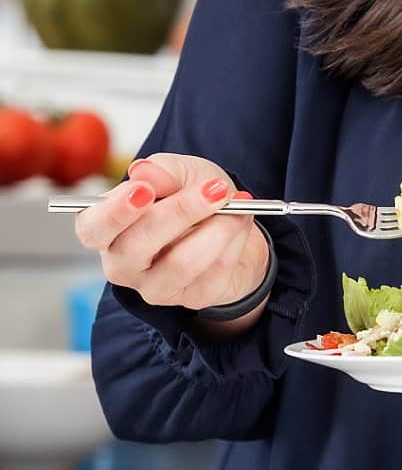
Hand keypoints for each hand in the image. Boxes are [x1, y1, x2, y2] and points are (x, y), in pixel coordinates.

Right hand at [74, 153, 270, 319]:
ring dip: (218, 227)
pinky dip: (234, 240)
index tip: (143, 190)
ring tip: (237, 204)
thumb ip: (163, 171)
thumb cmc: (193, 197)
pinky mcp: (192, 299)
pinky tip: (241, 221)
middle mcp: (122, 264)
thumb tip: (142, 171)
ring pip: (180, 263)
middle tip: (214, 189)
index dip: (114, 212)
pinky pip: (214, 271)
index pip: (92, 228)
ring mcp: (154, 287)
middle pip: (137, 246)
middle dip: (181, 212)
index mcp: (106, 229)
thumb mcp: (181, 172)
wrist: (232, 227)